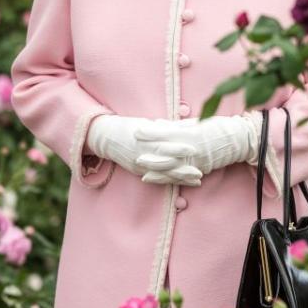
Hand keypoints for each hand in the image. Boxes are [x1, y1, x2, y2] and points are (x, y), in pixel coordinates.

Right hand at [86, 115, 202, 185]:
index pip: (163, 144)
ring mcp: (140, 164)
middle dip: (182, 169)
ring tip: (198, 180)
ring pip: (163, 174)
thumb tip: (185, 125)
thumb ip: (165, 127)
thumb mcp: (147, 124)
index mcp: (145, 139)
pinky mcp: (138, 171)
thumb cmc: (129, 126)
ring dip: (181, 178)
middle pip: (165, 163)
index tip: (194, 149)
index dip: (178, 148)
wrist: (107, 136)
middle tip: (200, 172)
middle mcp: (143, 154)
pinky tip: (184, 183)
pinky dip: (171, 181)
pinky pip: (157, 178)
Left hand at [134, 114, 258, 176]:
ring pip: (172, 167)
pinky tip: (161, 180)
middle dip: (149, 154)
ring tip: (142, 171)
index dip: (150, 132)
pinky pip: (182, 175)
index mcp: (191, 133)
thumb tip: (159, 124)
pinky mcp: (200, 169)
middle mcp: (191, 148)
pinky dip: (170, 178)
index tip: (137, 130)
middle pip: (165, 153)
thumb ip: (179, 125)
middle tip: (134, 154)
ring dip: (156, 170)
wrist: (240, 140)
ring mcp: (195, 161)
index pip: (165, 133)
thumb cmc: (220, 127)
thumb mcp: (200, 122)